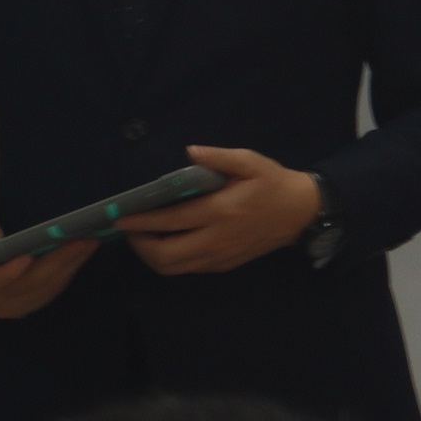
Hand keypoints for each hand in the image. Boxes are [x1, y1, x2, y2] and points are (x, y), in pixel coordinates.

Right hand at [0, 211, 98, 319]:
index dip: (9, 272)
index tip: (27, 256)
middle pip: (28, 286)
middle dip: (58, 262)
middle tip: (82, 240)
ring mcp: (9, 307)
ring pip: (43, 290)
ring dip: (69, 267)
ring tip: (88, 244)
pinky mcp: (25, 306)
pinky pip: (49, 292)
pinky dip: (67, 274)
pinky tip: (81, 256)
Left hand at [115, 147, 321, 275]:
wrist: (301, 214)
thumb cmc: (272, 183)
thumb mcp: (250, 161)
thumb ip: (218, 157)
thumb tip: (189, 152)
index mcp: (220, 212)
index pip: (171, 221)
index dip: (141, 221)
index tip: (120, 217)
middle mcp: (216, 240)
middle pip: (165, 256)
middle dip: (139, 244)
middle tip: (129, 228)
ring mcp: (219, 257)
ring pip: (173, 268)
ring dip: (150, 255)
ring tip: (142, 235)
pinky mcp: (223, 266)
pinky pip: (187, 269)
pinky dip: (168, 259)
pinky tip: (164, 241)